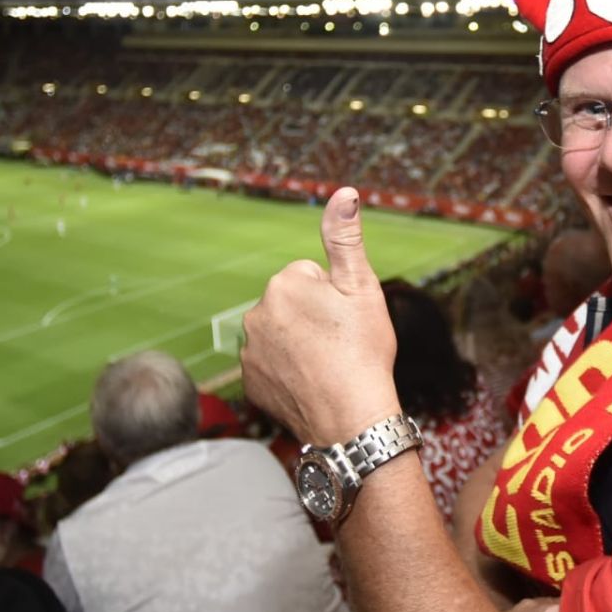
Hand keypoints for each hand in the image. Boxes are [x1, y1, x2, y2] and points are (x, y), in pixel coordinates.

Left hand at [242, 188, 402, 446]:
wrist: (350, 419)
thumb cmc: (362, 351)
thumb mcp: (362, 287)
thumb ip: (345, 237)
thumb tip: (344, 192)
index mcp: (284, 283)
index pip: (311, 277)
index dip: (335, 298)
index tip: (346, 320)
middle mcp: (257, 313)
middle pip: (293, 305)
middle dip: (314, 317)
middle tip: (339, 343)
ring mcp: (250, 350)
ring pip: (281, 335)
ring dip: (300, 344)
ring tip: (326, 365)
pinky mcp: (250, 382)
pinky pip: (271, 366)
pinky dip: (288, 372)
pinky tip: (310, 383)